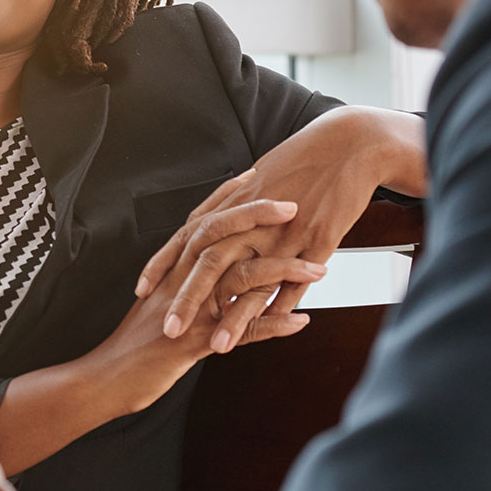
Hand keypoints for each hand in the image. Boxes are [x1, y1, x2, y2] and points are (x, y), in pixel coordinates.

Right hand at [81, 221, 323, 412]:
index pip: (201, 222)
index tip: (254, 176)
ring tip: (319, 268)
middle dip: (257, 217)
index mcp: (171, 270)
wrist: (107, 377)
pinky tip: (301, 320)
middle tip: (292, 204)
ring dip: (283, 271)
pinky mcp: (196, 340)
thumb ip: (186, 288)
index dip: (227, 198)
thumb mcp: (162, 308)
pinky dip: (274, 325)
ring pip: (240, 277)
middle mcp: (179, 281)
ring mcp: (188, 309)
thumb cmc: (135, 345)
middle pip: (220, 235)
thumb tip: (211, 279)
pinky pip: (242, 329)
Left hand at [136, 107, 425, 352]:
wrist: (348, 144)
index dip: (164, 264)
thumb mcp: (260, 181)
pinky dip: (282, 305)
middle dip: (187, 299)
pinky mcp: (318, 239)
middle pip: (210, 263)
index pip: (187, 239)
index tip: (143, 290)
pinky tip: (270, 329)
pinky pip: (296, 279)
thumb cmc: (303, 161)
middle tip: (169, 330)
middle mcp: (253, 219)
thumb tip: (213, 223)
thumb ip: (233, 208)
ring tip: (218, 346)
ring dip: (233, 316)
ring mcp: (285, 231)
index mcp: (234, 205)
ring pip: (251, 278)